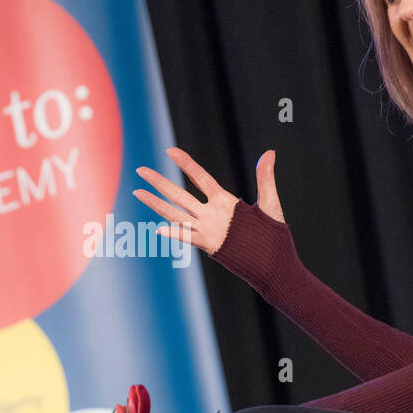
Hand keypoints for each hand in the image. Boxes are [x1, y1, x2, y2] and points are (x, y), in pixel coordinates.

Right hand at [134, 148, 284, 255]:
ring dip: (156, 204)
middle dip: (159, 182)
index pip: (200, 178)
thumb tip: (270, 152)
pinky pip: (189, 237)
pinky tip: (159, 228)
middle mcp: (211, 213)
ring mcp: (208, 229)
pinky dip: (176, 234)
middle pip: (179, 194)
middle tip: (140, 170)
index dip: (186, 164)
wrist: (274, 262)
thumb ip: (265, 178)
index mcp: (224, 201)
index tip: (170, 151)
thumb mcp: (269, 203)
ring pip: (176, 213)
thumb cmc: (272, 235)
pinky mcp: (210, 244)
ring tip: (138, 192)